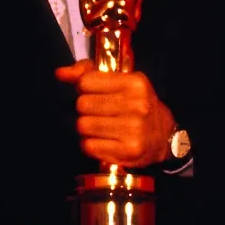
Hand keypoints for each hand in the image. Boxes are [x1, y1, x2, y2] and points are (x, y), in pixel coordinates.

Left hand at [57, 61, 176, 166]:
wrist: (164, 137)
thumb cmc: (137, 104)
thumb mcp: (121, 81)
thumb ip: (88, 73)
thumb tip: (60, 73)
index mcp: (135, 83)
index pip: (86, 82)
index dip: (84, 88)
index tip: (93, 93)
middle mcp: (136, 105)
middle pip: (82, 105)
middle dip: (85, 109)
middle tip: (98, 112)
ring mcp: (133, 130)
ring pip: (83, 125)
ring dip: (86, 127)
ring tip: (100, 127)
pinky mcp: (127, 151)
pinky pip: (88, 146)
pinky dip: (90, 144)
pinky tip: (102, 140)